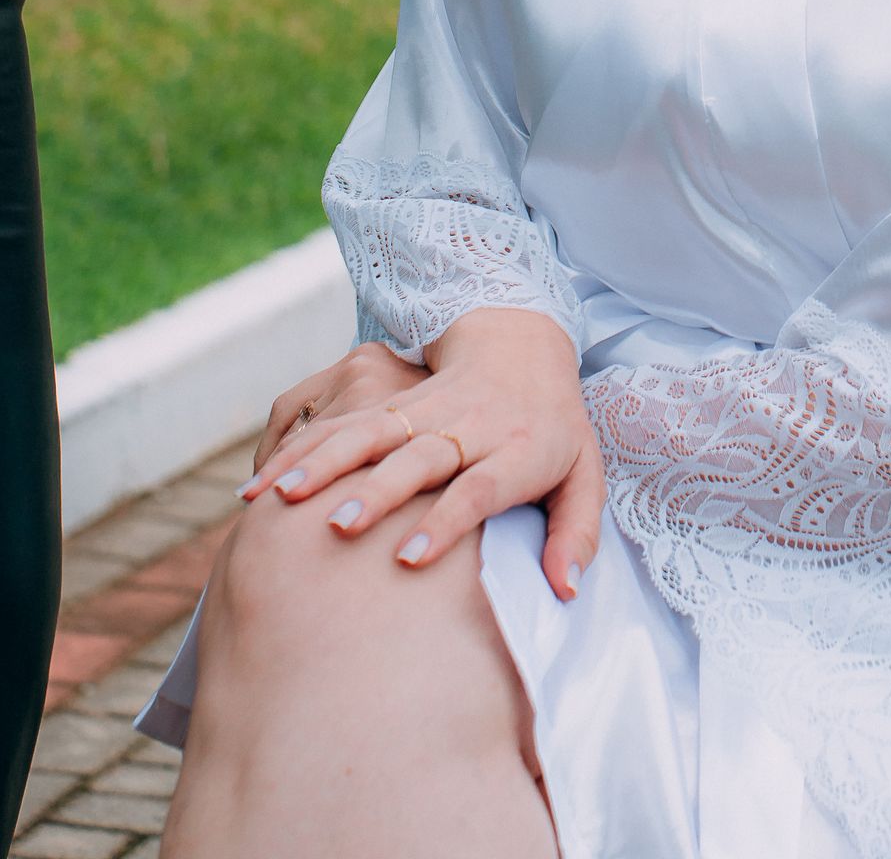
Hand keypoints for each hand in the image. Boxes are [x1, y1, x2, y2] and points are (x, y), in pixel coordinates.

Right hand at [241, 308, 603, 603]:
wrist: (523, 341)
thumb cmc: (554, 428)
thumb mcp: (584, 475)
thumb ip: (576, 534)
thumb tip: (565, 593)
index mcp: (518, 449)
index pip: (480, 487)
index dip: (447, 521)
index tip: (409, 559)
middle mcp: (469, 426)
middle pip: (420, 457)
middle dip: (378, 492)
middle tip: (339, 528)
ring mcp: (427, 409)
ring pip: (371, 432)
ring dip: (324, 463)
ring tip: (278, 499)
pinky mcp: (392, 400)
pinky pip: (341, 423)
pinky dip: (300, 450)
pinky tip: (260, 484)